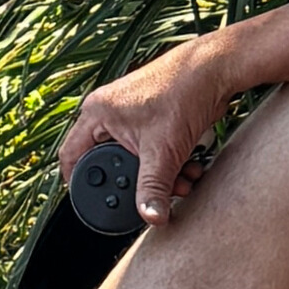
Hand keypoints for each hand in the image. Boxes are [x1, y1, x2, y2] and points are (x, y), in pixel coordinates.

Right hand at [59, 40, 227, 225]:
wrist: (216, 69)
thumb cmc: (182, 92)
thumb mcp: (163, 151)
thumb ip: (153, 189)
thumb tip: (151, 219)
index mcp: (97, 113)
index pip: (72, 155)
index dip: (78, 183)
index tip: (93, 204)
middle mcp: (108, 111)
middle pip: (111, 161)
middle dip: (137, 182)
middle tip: (153, 194)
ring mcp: (131, 113)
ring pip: (136, 158)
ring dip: (159, 175)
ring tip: (181, 182)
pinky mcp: (152, 116)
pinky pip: (153, 149)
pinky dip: (169, 162)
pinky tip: (189, 168)